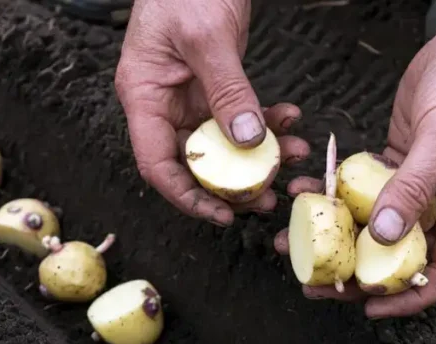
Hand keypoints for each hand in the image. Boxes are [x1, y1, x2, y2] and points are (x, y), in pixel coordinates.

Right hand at [114, 0, 309, 225]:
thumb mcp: (208, 38)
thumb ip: (227, 91)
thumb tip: (247, 142)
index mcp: (143, 95)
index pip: (157, 164)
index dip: (187, 196)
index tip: (222, 215)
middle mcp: (162, 103)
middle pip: (193, 163)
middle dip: (232, 185)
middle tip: (268, 197)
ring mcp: (189, 97)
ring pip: (223, 146)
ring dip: (258, 158)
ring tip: (291, 160)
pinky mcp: (215, 87)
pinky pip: (240, 118)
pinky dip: (267, 123)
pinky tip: (291, 121)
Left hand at [275, 8, 435, 317]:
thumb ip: (413, 189)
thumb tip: (382, 236)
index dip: (410, 297)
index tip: (370, 305)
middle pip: (403, 258)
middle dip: (359, 274)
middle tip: (317, 283)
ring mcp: (422, 191)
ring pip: (377, 229)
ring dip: (338, 238)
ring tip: (296, 245)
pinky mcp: (397, 169)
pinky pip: (364, 194)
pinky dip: (337, 199)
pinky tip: (306, 197)